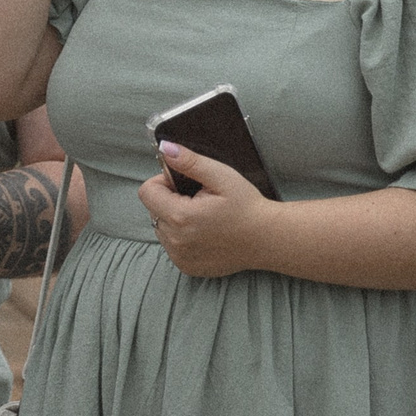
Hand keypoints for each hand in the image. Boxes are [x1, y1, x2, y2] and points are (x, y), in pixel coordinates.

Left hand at [136, 141, 280, 277]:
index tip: (184, 185)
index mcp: (181, 216)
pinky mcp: (187, 267)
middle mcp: (176, 241)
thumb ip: (190, 162)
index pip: (147, 192)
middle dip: (170, 201)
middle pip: (153, 210)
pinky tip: (204, 233)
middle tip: (199, 201)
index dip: (164, 183)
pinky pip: (171, 246)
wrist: (268, 238)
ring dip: (175, 220)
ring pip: (161, 228)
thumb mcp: (221, 176)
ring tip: (203, 217)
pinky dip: (182, 237)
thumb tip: (165, 149)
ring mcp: (180, 257)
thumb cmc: (247, 206)